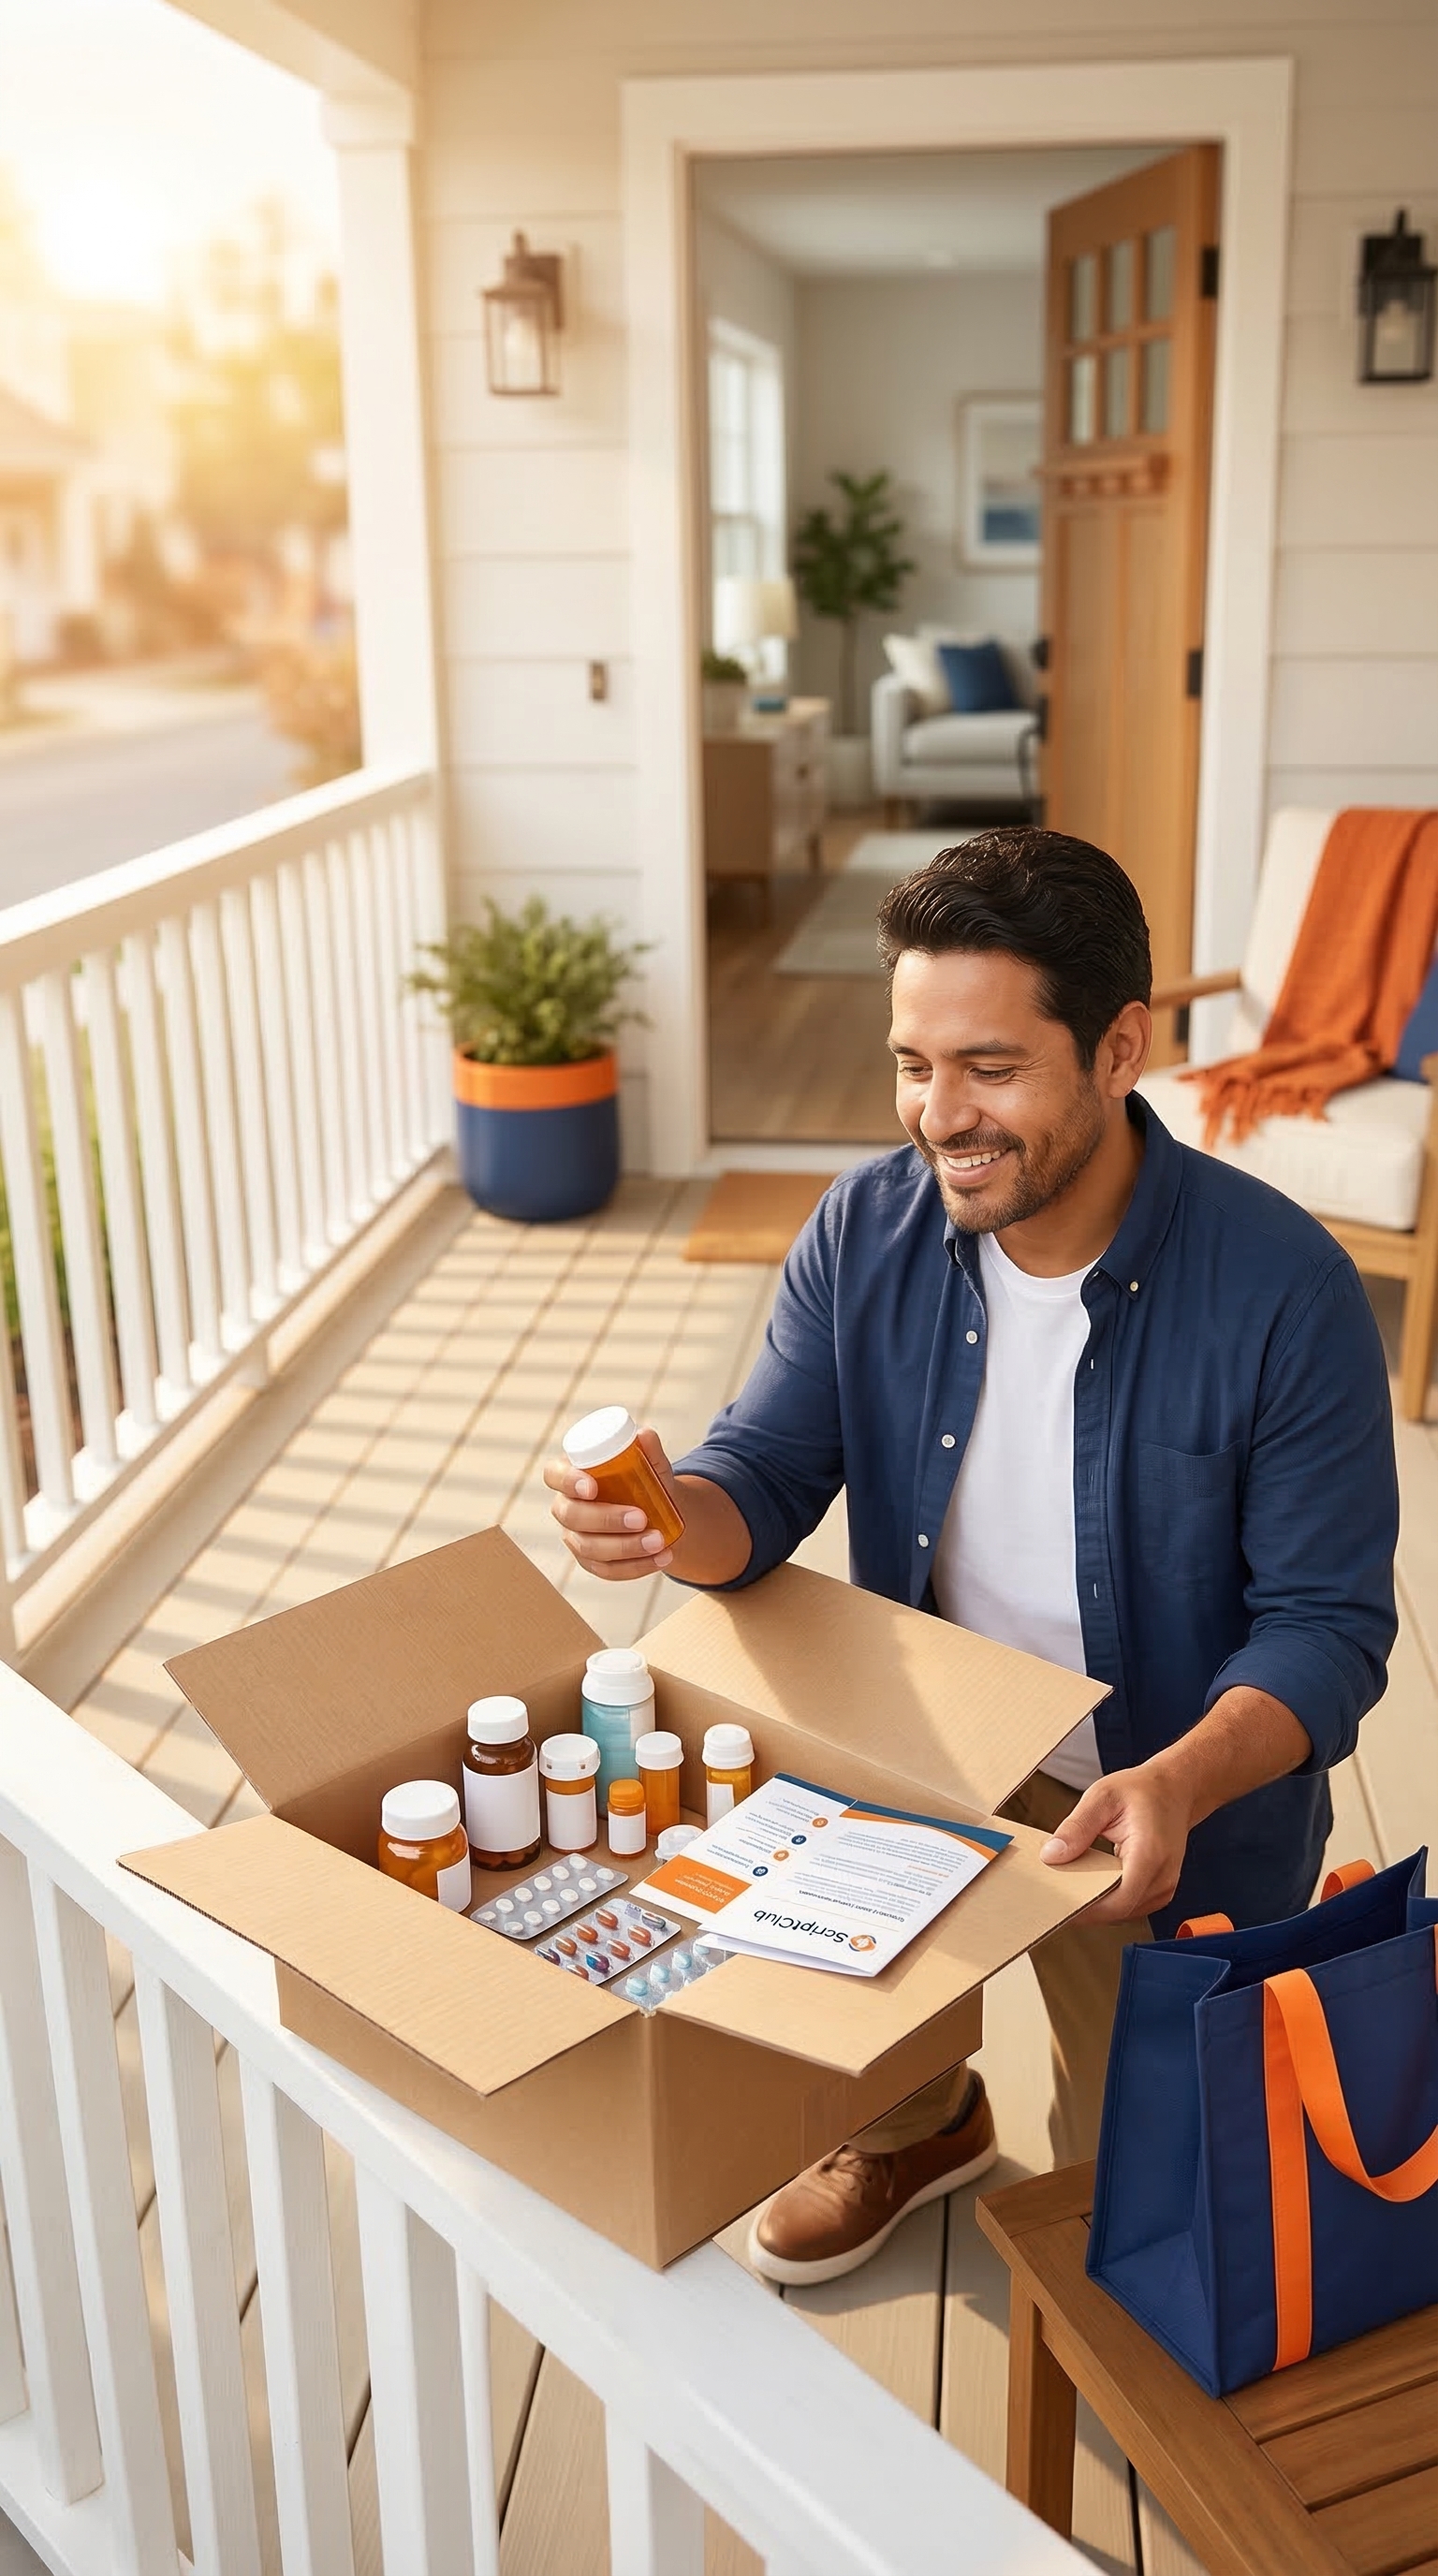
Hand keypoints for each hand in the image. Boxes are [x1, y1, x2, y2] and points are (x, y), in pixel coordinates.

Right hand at [544, 1426, 681, 1581]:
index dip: (567, 1481)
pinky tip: (661, 1558)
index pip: (554, 1475)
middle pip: (571, 1516)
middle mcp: (566, 1507)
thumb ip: (649, 1451)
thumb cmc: (644, 1480)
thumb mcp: (651, 1464)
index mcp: (571, 1474)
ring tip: (660, 1541)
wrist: (659, 1512)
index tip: (593, 1487)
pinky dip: (636, 1566)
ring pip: (589, 1547)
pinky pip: (607, 1570)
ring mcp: (576, 1537)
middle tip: (641, 1518)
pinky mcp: (592, 1562)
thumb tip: (645, 1435)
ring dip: (626, 1547)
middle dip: (605, 1519)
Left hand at [1039, 1759, 1194, 1924]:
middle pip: (1118, 1910)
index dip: (1087, 1908)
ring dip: (1096, 1903)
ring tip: (1071, 1883)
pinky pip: (1129, 1906)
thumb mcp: (1102, 1797)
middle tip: (1056, 1891)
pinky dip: (1108, 1899)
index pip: (1118, 1901)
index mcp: (1150, 1855)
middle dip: (1085, 1905)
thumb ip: (1076, 1827)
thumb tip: (1052, 1856)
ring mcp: (1164, 1888)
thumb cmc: (1143, 1791)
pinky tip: (1091, 1883)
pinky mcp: (1159, 1891)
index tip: (1059, 1901)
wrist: (1174, 1791)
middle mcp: (1162, 1877)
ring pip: (1122, 1912)